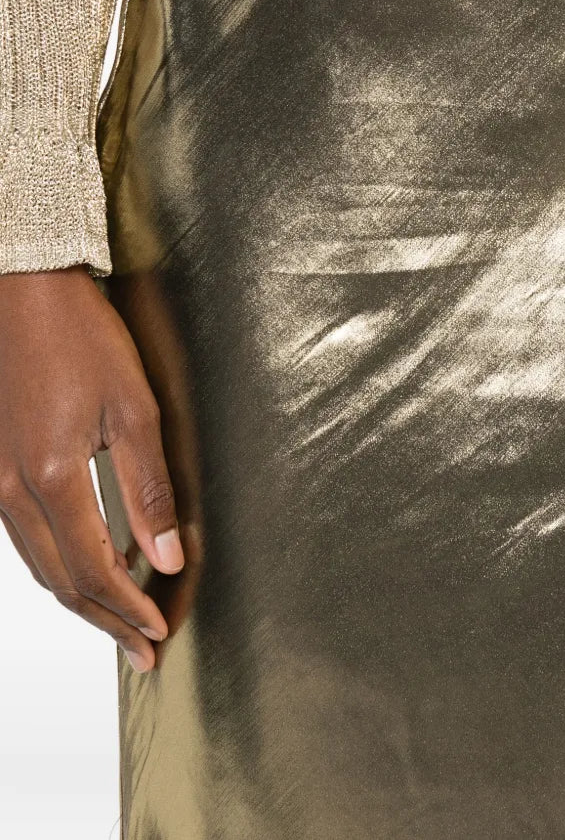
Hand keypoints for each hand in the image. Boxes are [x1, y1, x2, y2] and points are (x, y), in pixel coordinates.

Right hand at [0, 265, 183, 671]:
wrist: (24, 294)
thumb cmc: (83, 339)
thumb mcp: (134, 409)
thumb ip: (150, 487)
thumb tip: (169, 556)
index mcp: (51, 479)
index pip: (94, 570)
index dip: (128, 607)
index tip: (159, 631)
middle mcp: (12, 491)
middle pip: (61, 581)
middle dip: (106, 620)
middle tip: (143, 651)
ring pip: (38, 565)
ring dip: (81, 598)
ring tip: (120, 622)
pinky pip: (24, 538)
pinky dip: (58, 564)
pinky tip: (86, 567)